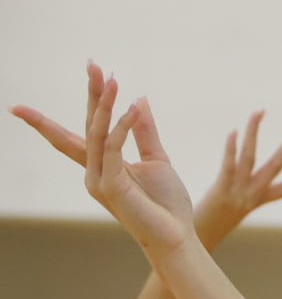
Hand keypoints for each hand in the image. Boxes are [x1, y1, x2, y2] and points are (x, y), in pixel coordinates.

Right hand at [14, 65, 193, 252]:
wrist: (177, 236)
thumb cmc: (167, 204)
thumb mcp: (158, 159)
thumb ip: (145, 131)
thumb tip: (140, 100)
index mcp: (104, 164)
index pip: (89, 126)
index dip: (88, 99)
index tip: (90, 69)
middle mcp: (95, 170)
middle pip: (87, 124)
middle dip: (90, 93)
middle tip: (92, 63)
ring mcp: (99, 179)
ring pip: (96, 132)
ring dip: (103, 104)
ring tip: (111, 77)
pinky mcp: (110, 186)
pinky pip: (112, 148)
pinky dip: (122, 126)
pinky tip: (133, 107)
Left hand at [193, 112, 281, 248]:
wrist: (199, 241)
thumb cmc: (212, 224)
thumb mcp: (231, 209)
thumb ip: (238, 195)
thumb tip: (237, 189)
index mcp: (259, 199)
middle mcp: (254, 193)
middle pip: (277, 164)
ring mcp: (239, 190)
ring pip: (251, 157)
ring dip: (254, 132)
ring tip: (260, 111)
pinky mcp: (222, 188)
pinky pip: (229, 165)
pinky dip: (231, 147)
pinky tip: (234, 131)